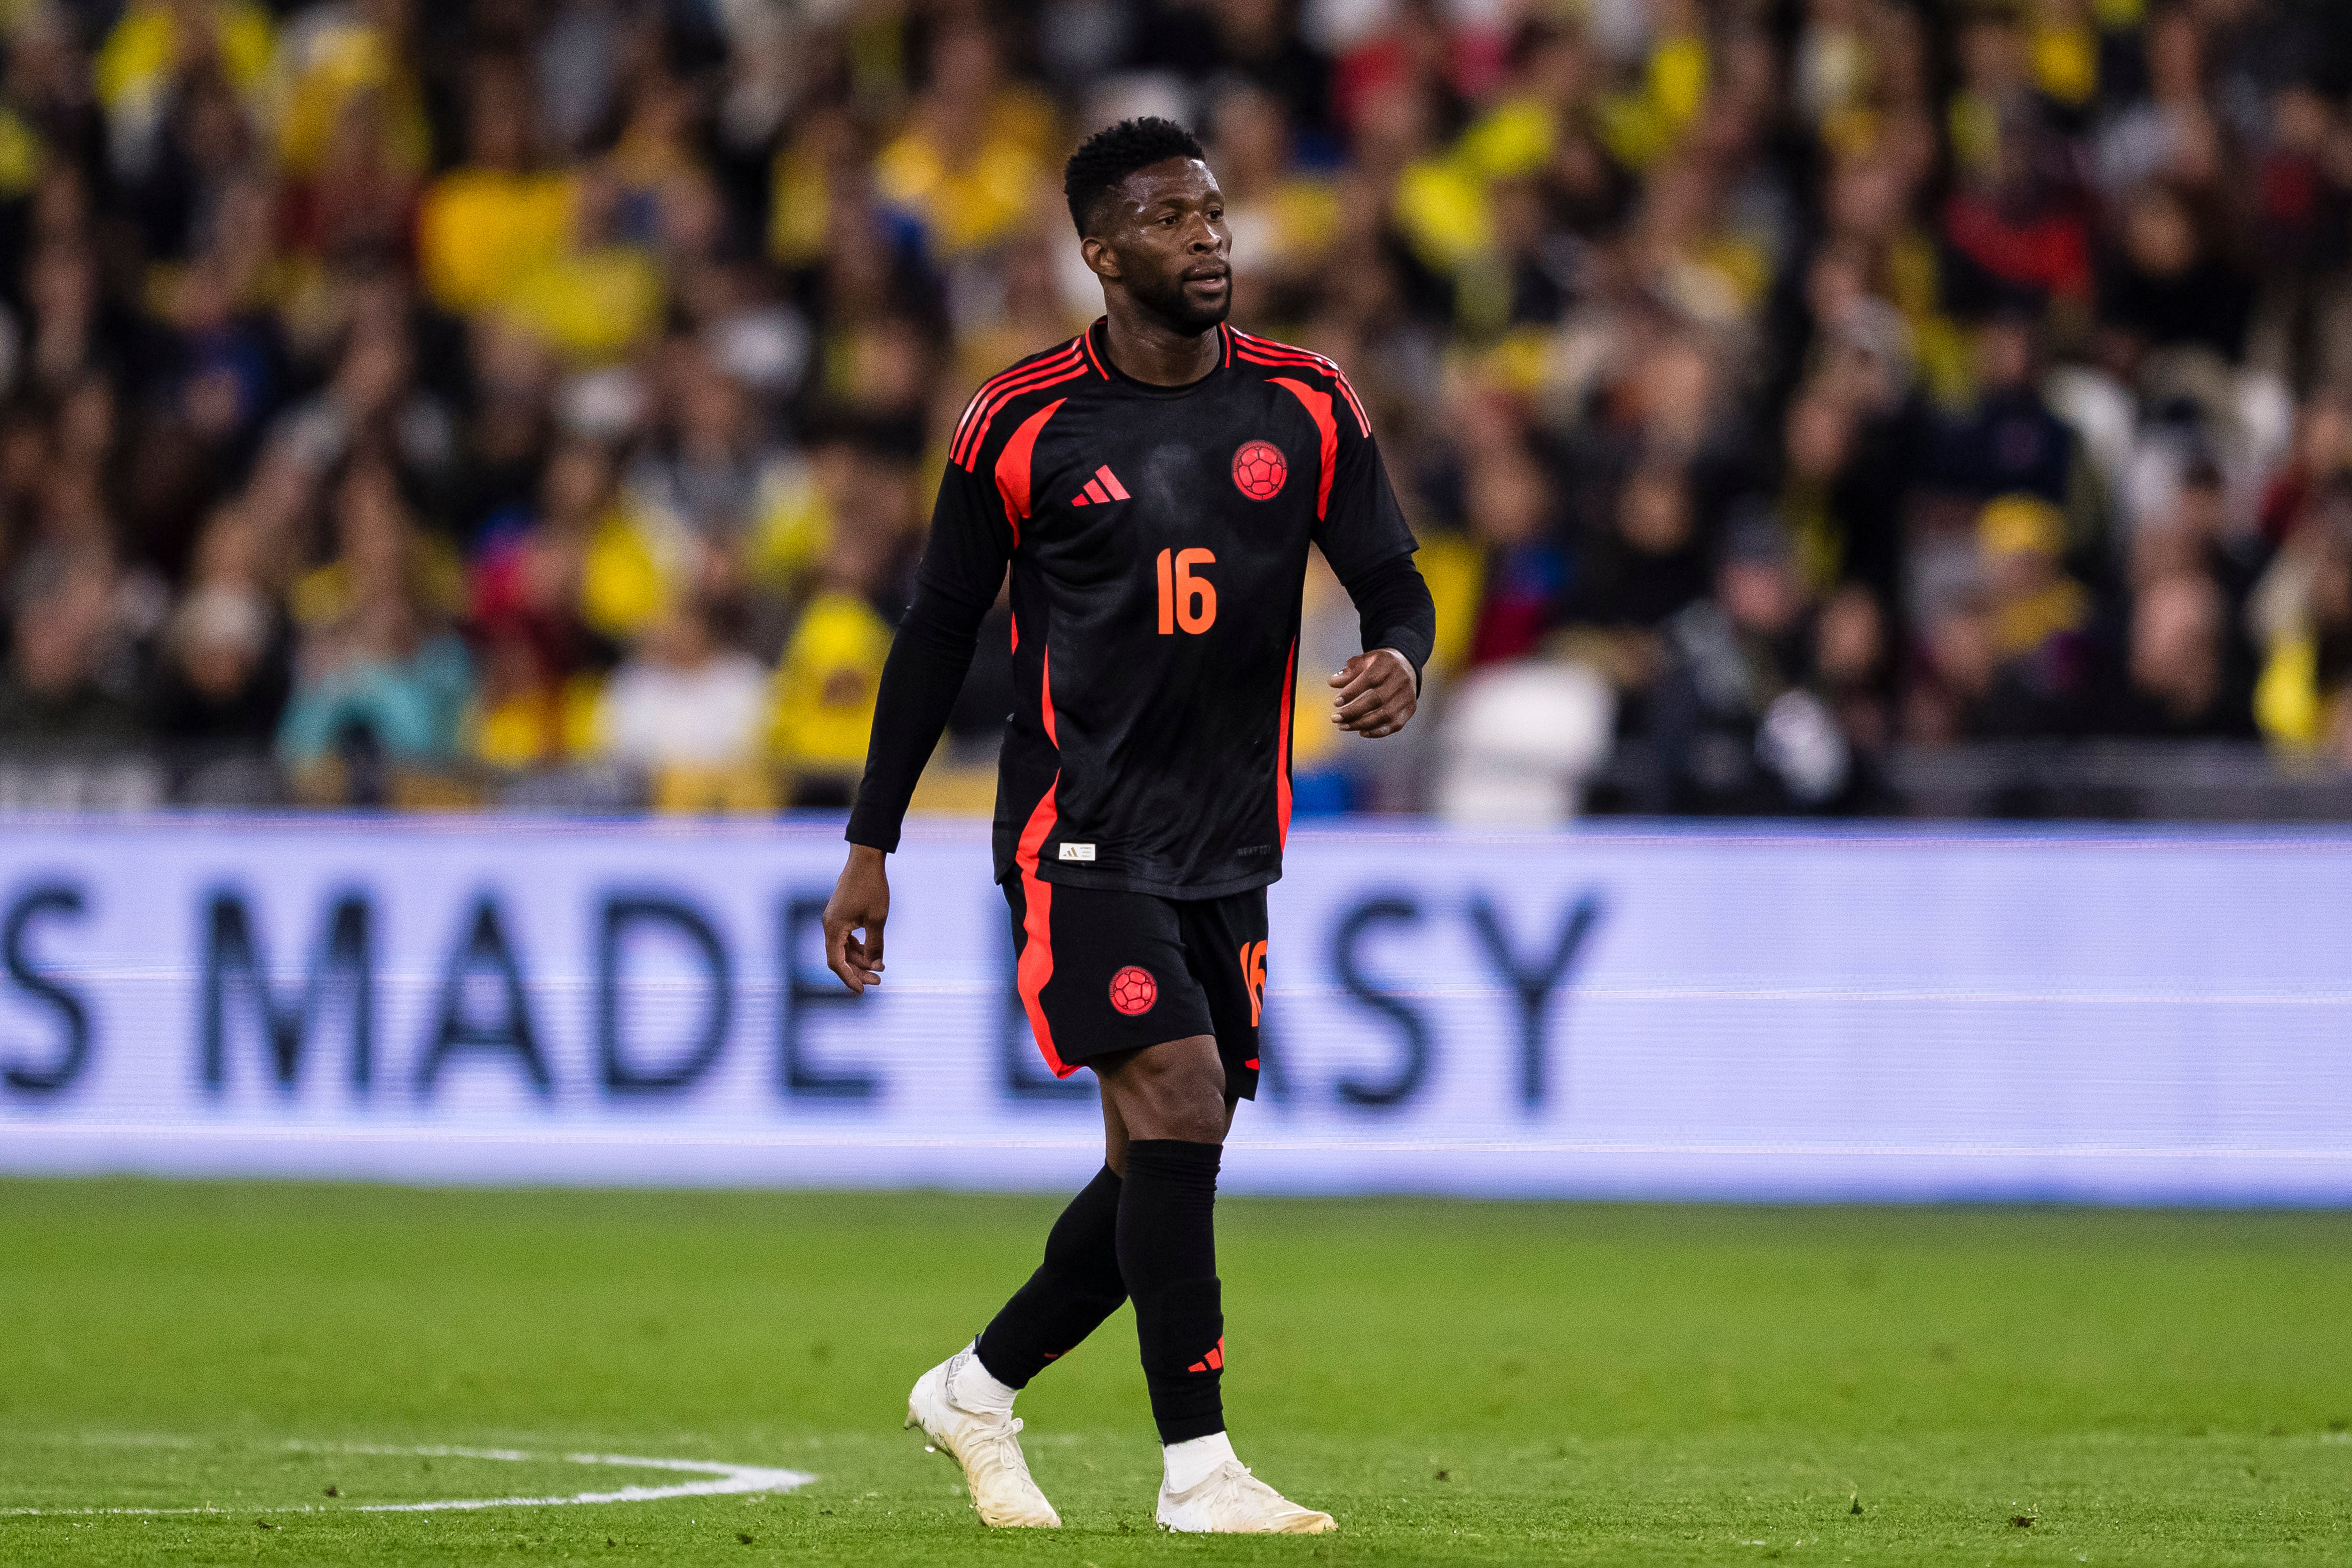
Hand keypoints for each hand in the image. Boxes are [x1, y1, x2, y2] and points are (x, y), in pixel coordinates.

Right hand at [822, 845, 889, 994]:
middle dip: (858, 971)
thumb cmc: (872, 887)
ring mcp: (834, 919)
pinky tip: (872, 953)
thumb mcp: (877, 919)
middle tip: (879, 980)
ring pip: (843, 949)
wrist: (866, 859)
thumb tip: (876, 965)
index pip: (836, 963)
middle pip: (840, 958)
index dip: (849, 979)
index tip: (862, 991)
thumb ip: (875, 944)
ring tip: (880, 968)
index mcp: (833, 928)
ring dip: (859, 960)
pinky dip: (858, 948)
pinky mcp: (840, 914)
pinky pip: (846, 938)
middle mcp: (829, 925)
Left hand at [1329, 648, 1417, 737]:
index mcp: (1388, 664)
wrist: (1406, 666)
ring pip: (1385, 715)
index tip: (1336, 702)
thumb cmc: (1379, 666)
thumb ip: (1349, 672)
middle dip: (1353, 711)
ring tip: (1343, 726)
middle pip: (1377, 699)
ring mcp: (1407, 695)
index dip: (1352, 692)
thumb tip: (1332, 682)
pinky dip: (1377, 731)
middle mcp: (1401, 679)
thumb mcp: (1364, 661)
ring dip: (1362, 724)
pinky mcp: (1410, 709)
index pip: (1369, 679)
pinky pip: (1395, 725)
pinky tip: (1361, 732)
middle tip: (1335, 718)